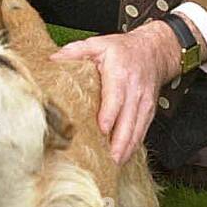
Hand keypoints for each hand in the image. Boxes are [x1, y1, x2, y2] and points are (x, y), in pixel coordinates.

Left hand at [49, 22, 181, 164]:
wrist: (154, 50)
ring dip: (128, 147)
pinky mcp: (149, 111)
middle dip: (121, 140)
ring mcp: (144, 102)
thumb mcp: (98, 43)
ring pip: (138, 128)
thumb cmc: (124, 50)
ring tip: (116, 163)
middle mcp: (134, 89)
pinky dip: (134, 145)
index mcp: (120, 72)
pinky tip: (124, 157)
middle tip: (111, 158)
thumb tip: (52, 61)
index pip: (116, 96)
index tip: (103, 129)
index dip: (110, 114)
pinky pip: (142, 130)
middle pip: (129, 118)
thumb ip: (75, 51)